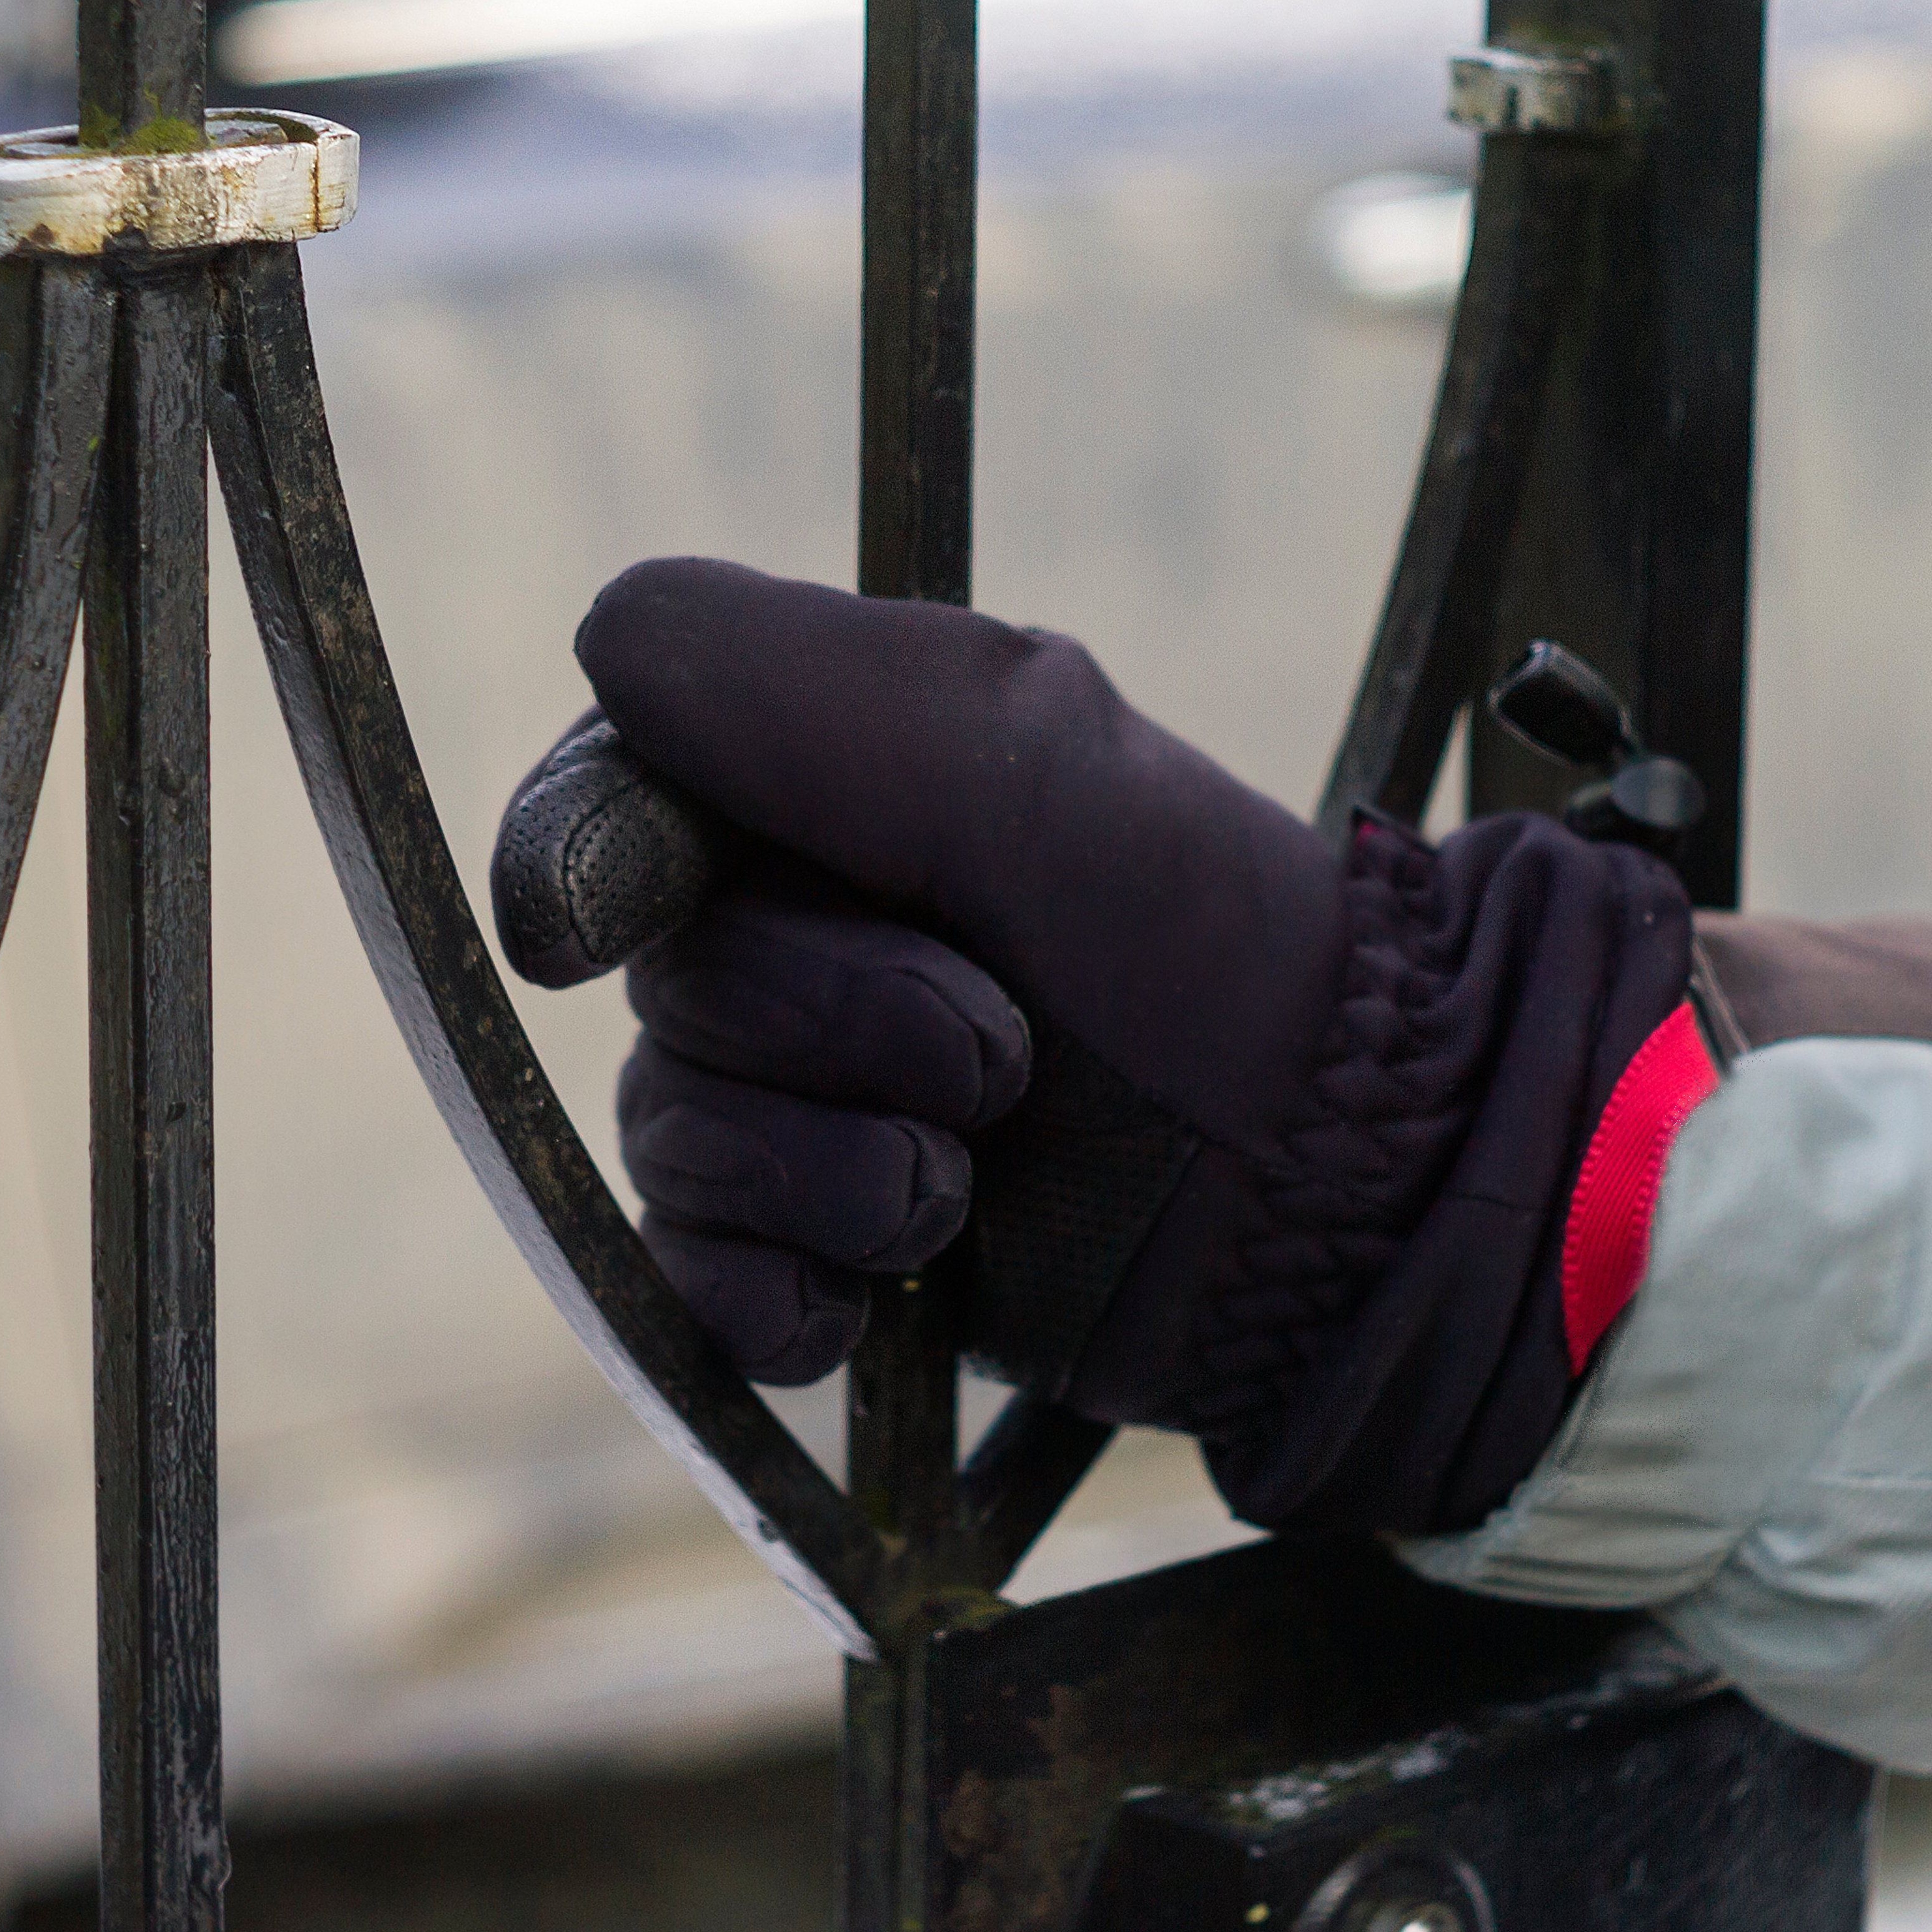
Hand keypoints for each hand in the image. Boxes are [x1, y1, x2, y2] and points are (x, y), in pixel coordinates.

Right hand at [552, 558, 1688, 1532]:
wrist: (1338, 1182)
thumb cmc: (1201, 937)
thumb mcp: (1019, 749)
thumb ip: (798, 679)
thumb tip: (593, 635)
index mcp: (826, 789)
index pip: (612, 803)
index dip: (595, 863)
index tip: (600, 919)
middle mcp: (800, 935)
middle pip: (667, 984)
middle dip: (835, 1023)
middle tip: (1007, 1046)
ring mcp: (808, 1104)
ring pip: (677, 1136)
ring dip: (839, 1168)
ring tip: (979, 1173)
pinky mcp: (829, 1255)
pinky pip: (695, 1287)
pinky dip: (781, 1296)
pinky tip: (882, 1296)